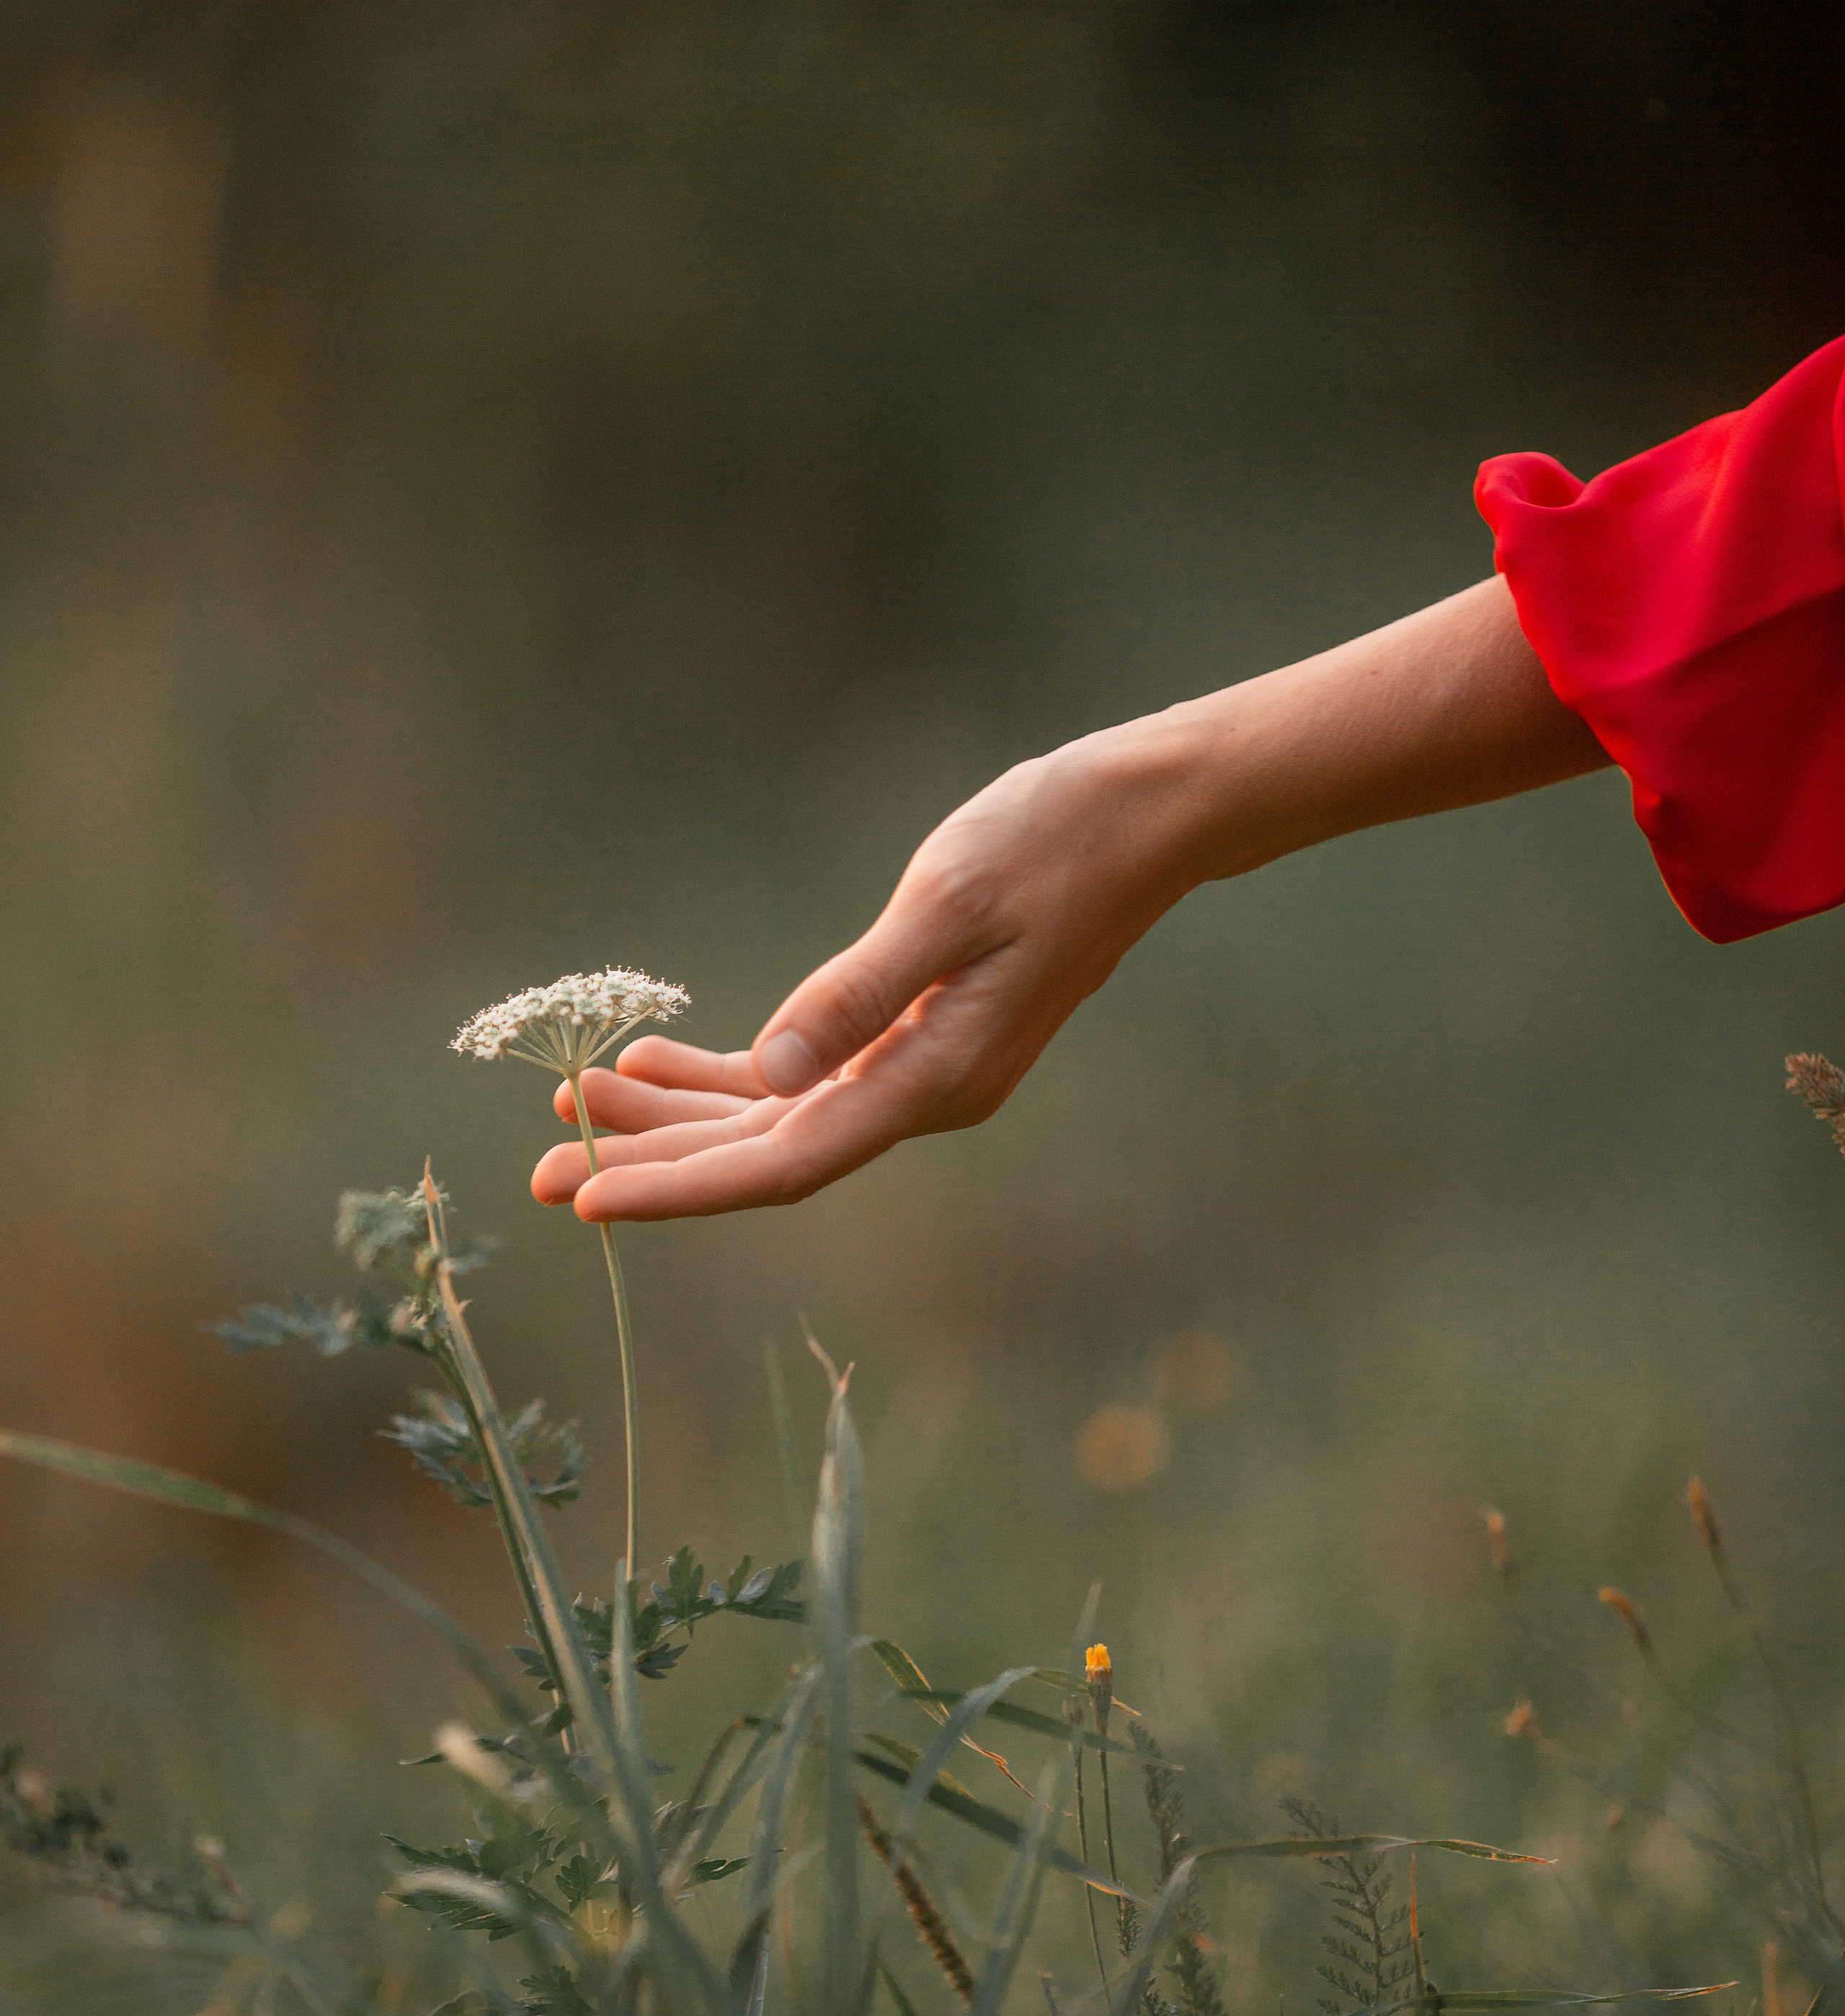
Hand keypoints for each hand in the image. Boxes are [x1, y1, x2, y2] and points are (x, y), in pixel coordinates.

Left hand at [530, 724, 1197, 1219]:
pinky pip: (804, 1076)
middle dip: (653, 1161)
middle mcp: (923, 1092)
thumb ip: (859, 990)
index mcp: (933, 1077)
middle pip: (765, 1154)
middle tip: (541, 1172)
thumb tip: (772, 1071)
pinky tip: (656, 1056)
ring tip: (577, 1100)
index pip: (783, 1162)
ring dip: (679, 1115)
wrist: (1145, 816)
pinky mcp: (913, 1030)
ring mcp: (918, 1067)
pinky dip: (729, 1072)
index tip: (589, 1199)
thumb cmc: (1054, 841)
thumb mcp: (950, 899)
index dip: (681, 1187)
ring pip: (776, 1117)